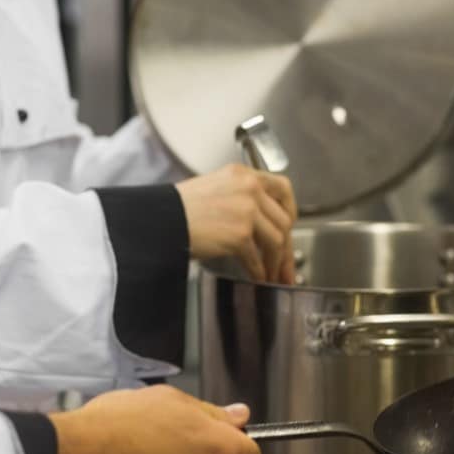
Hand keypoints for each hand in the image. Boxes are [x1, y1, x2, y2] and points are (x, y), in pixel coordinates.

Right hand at [175, 164, 297, 283]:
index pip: (282, 187)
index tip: (290, 224)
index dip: (291, 209)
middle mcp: (249, 188)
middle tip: (286, 263)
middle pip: (283, 220)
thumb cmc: (180, 208)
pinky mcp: (239, 234)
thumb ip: (240, 196)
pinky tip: (258, 278)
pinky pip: (257, 258)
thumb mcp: (214, 188)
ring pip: (276, 240)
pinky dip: (260, 272)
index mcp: (243, 174)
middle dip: (287, 246)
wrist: (162, 219)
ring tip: (274, 275)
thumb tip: (259, 222)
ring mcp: (246, 211)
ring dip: (276, 262)